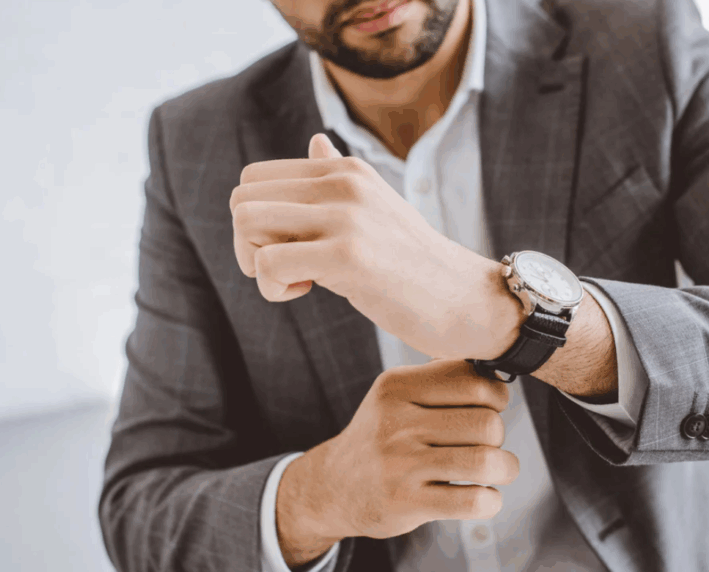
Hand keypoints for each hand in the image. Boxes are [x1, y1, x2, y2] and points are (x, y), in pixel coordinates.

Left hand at [230, 134, 522, 359]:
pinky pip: (269, 264)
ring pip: (246, 225)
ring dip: (258, 266)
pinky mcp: (349, 256)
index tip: (289, 249)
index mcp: (345, 170)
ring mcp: (347, 216)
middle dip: (249, 244)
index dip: (256, 221)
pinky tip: (306, 292)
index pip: (254, 178)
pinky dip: (273, 288)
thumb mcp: (376, 209)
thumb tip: (316, 139)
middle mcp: (344, 182)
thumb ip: (339, 177)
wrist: (467, 300)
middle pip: (242, 199)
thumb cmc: (416, 264)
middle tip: (286, 270)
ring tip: (296, 281)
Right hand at [275, 359, 519, 566]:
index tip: (490, 408)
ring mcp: (400, 464)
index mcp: (397, 386)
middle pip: (487, 423)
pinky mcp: (407, 503)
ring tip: (498, 469)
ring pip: (485, 461)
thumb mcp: (396, 396)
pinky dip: (491, 500)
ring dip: (505, 468)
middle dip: (498, 436)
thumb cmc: (382, 437)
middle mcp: (396, 422)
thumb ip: (440, 378)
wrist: (333, 486)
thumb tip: (495, 372)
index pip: (473, 379)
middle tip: (486, 444)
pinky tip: (483, 496)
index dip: (496, 395)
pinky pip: (473, 501)